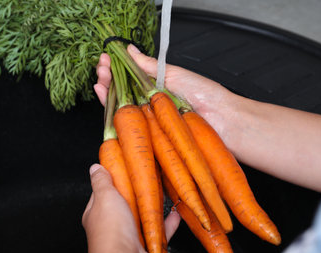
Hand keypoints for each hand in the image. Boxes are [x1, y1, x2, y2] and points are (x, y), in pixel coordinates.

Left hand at [82, 164, 180, 252]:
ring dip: (155, 206)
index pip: (104, 192)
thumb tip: (95, 168)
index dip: (114, 179)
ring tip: (165, 192)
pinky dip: (168, 223)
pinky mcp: (147, 247)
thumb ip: (101, 182)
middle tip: (151, 176)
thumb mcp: (105, 197)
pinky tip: (176, 213)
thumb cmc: (111, 231)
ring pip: (145, 217)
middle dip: (138, 191)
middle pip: (127, 203)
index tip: (126, 166)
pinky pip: (160, 231)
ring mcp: (130, 237)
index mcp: (98, 213)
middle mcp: (113, 226)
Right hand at [94, 44, 240, 139]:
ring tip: (99, 79)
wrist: (221, 119)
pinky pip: (127, 123)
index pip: (130, 77)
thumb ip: (148, 65)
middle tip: (100, 68)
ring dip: (107, 92)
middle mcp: (151, 104)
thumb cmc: (204, 95)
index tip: (106, 58)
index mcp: (157, 87)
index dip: (116, 68)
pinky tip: (104, 97)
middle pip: (123, 92)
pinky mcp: (147, 135)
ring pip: (121, 107)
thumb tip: (130, 50)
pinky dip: (112, 110)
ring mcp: (148, 119)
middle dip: (108, 78)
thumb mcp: (172, 73)